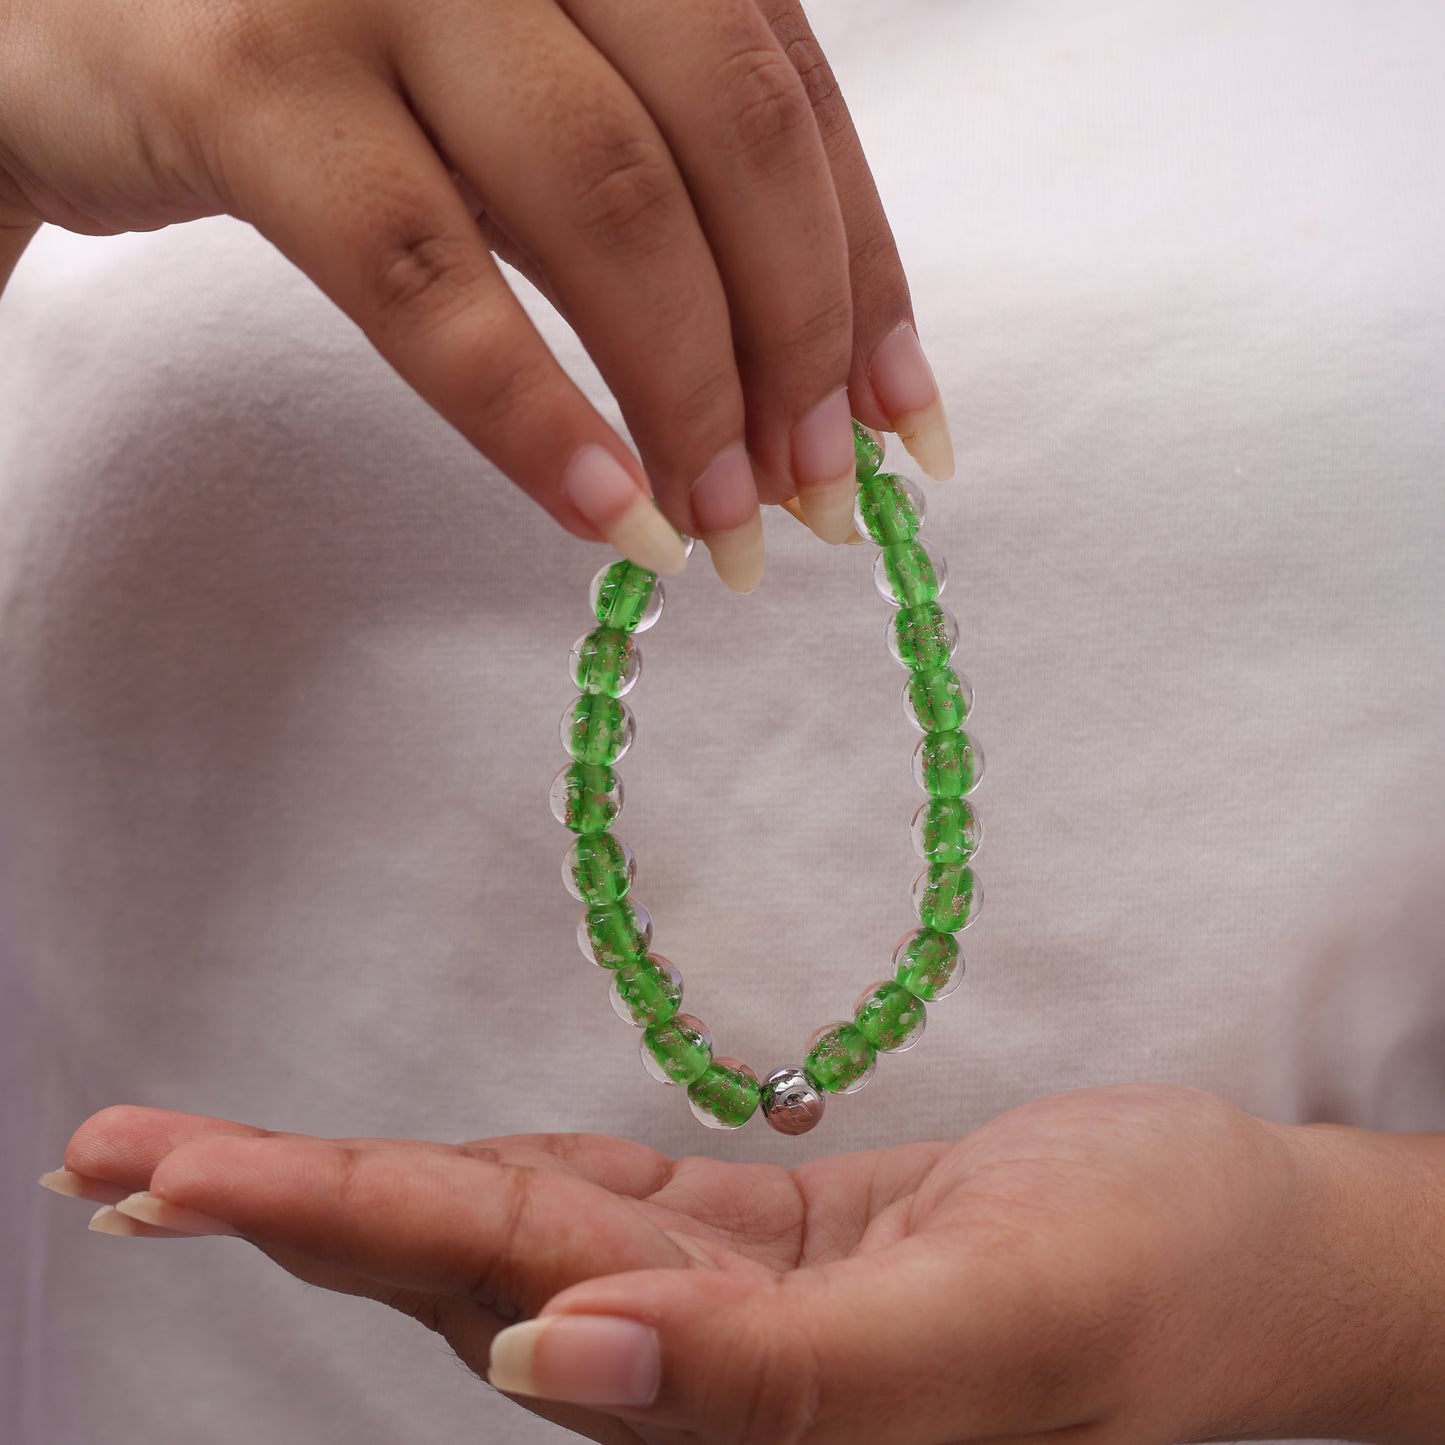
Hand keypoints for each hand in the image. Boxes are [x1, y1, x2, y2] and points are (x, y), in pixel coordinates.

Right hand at [0, 0, 952, 587]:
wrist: (50, 12)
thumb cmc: (317, 53)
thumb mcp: (511, 83)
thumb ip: (646, 175)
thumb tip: (802, 369)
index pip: (790, 94)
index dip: (866, 275)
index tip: (904, 429)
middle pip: (727, 136)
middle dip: (794, 344)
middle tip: (813, 499)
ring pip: (603, 202)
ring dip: (689, 394)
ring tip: (718, 534)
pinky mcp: (244, 76)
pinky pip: (429, 274)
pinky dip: (531, 410)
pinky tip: (603, 513)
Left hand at [52, 1082, 1439, 1444]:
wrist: (1251, 1258)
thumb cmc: (1152, 1303)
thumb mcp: (976, 1345)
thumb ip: (771, 1378)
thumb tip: (552, 1368)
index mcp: (720, 1410)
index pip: (477, 1293)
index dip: (318, 1220)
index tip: (160, 1171)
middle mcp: (694, 1366)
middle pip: (451, 1265)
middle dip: (283, 1205)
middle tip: (117, 1153)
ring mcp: (726, 1301)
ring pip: (509, 1228)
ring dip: (366, 1189)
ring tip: (210, 1164)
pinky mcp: (772, 1247)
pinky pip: (608, 1200)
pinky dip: (502, 1173)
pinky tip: (419, 1171)